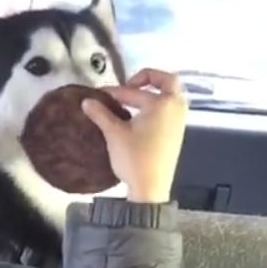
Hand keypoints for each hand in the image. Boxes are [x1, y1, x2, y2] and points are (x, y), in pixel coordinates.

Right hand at [82, 68, 187, 202]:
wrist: (150, 189)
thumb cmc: (134, 159)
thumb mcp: (114, 133)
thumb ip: (101, 114)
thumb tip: (87, 101)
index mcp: (162, 104)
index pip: (134, 92)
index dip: (115, 92)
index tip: (100, 96)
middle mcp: (176, 109)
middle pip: (167, 81)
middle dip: (149, 78)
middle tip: (131, 85)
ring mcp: (179, 122)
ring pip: (172, 97)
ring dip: (155, 93)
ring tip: (134, 101)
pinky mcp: (177, 135)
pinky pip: (171, 111)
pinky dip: (159, 107)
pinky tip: (141, 118)